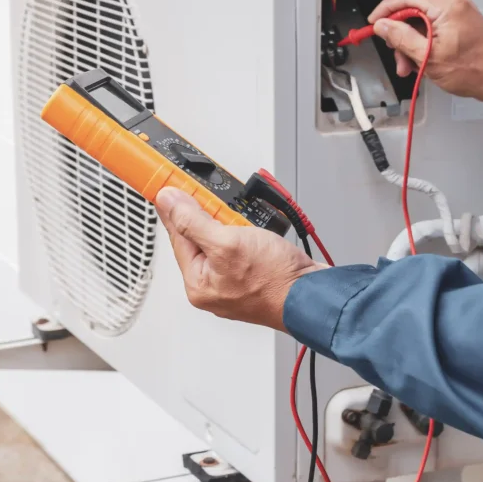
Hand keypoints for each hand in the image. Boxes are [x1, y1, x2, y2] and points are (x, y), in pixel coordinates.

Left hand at [154, 187, 324, 330]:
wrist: (314, 294)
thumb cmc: (275, 280)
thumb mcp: (227, 243)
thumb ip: (192, 221)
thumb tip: (168, 203)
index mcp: (197, 283)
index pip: (177, 236)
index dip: (176, 208)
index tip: (170, 187)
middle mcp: (212, 286)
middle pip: (198, 237)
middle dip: (210, 217)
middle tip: (222, 208)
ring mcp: (232, 282)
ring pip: (221, 239)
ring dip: (231, 223)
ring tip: (245, 224)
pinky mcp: (251, 275)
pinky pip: (239, 246)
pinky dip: (245, 233)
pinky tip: (254, 230)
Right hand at [368, 0, 482, 105]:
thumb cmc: (472, 70)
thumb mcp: (428, 57)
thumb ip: (401, 38)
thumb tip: (382, 25)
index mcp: (447, 7)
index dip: (386, 10)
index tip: (374, 23)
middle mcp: (454, 5)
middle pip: (413, 11)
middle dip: (399, 33)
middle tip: (394, 53)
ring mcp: (459, 14)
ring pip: (422, 22)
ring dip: (410, 42)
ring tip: (408, 66)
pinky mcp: (461, 24)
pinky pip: (434, 28)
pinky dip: (423, 43)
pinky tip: (420, 61)